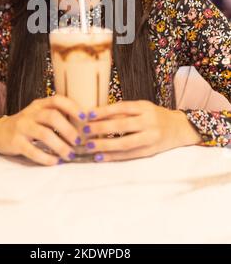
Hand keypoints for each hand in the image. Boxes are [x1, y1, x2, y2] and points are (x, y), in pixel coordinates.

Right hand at [0, 94, 84, 165]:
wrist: (0, 132)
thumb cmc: (28, 124)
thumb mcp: (40, 114)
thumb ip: (57, 116)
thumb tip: (85, 125)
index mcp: (40, 104)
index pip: (58, 100)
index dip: (72, 107)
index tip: (85, 118)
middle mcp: (31, 113)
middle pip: (52, 116)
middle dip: (68, 130)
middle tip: (79, 142)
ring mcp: (22, 126)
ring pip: (44, 134)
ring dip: (60, 146)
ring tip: (70, 155)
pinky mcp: (16, 142)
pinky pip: (32, 150)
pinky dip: (46, 157)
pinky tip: (55, 162)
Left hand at [81, 100, 201, 161]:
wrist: (180, 128)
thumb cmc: (155, 116)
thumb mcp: (143, 108)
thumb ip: (125, 111)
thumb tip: (97, 115)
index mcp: (144, 107)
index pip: (122, 108)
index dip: (104, 111)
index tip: (88, 114)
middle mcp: (148, 121)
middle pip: (122, 125)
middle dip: (101, 128)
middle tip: (84, 130)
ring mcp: (150, 138)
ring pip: (125, 143)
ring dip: (105, 145)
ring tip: (89, 146)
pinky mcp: (150, 151)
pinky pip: (129, 155)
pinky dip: (113, 156)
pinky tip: (100, 157)